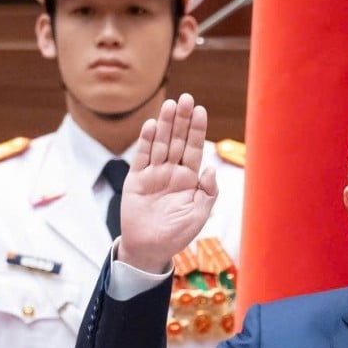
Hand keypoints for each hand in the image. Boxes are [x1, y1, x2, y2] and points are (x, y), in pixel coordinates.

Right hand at [118, 94, 218, 272]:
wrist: (150, 249)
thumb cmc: (177, 234)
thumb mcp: (199, 214)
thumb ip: (208, 191)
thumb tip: (211, 168)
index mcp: (189, 179)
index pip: (195, 148)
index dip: (197, 130)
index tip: (201, 110)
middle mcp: (172, 172)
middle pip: (178, 140)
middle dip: (182, 120)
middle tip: (186, 98)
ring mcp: (154, 174)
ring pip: (161, 144)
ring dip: (166, 125)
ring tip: (171, 105)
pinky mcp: (136, 180)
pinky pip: (142, 157)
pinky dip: (147, 141)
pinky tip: (153, 126)